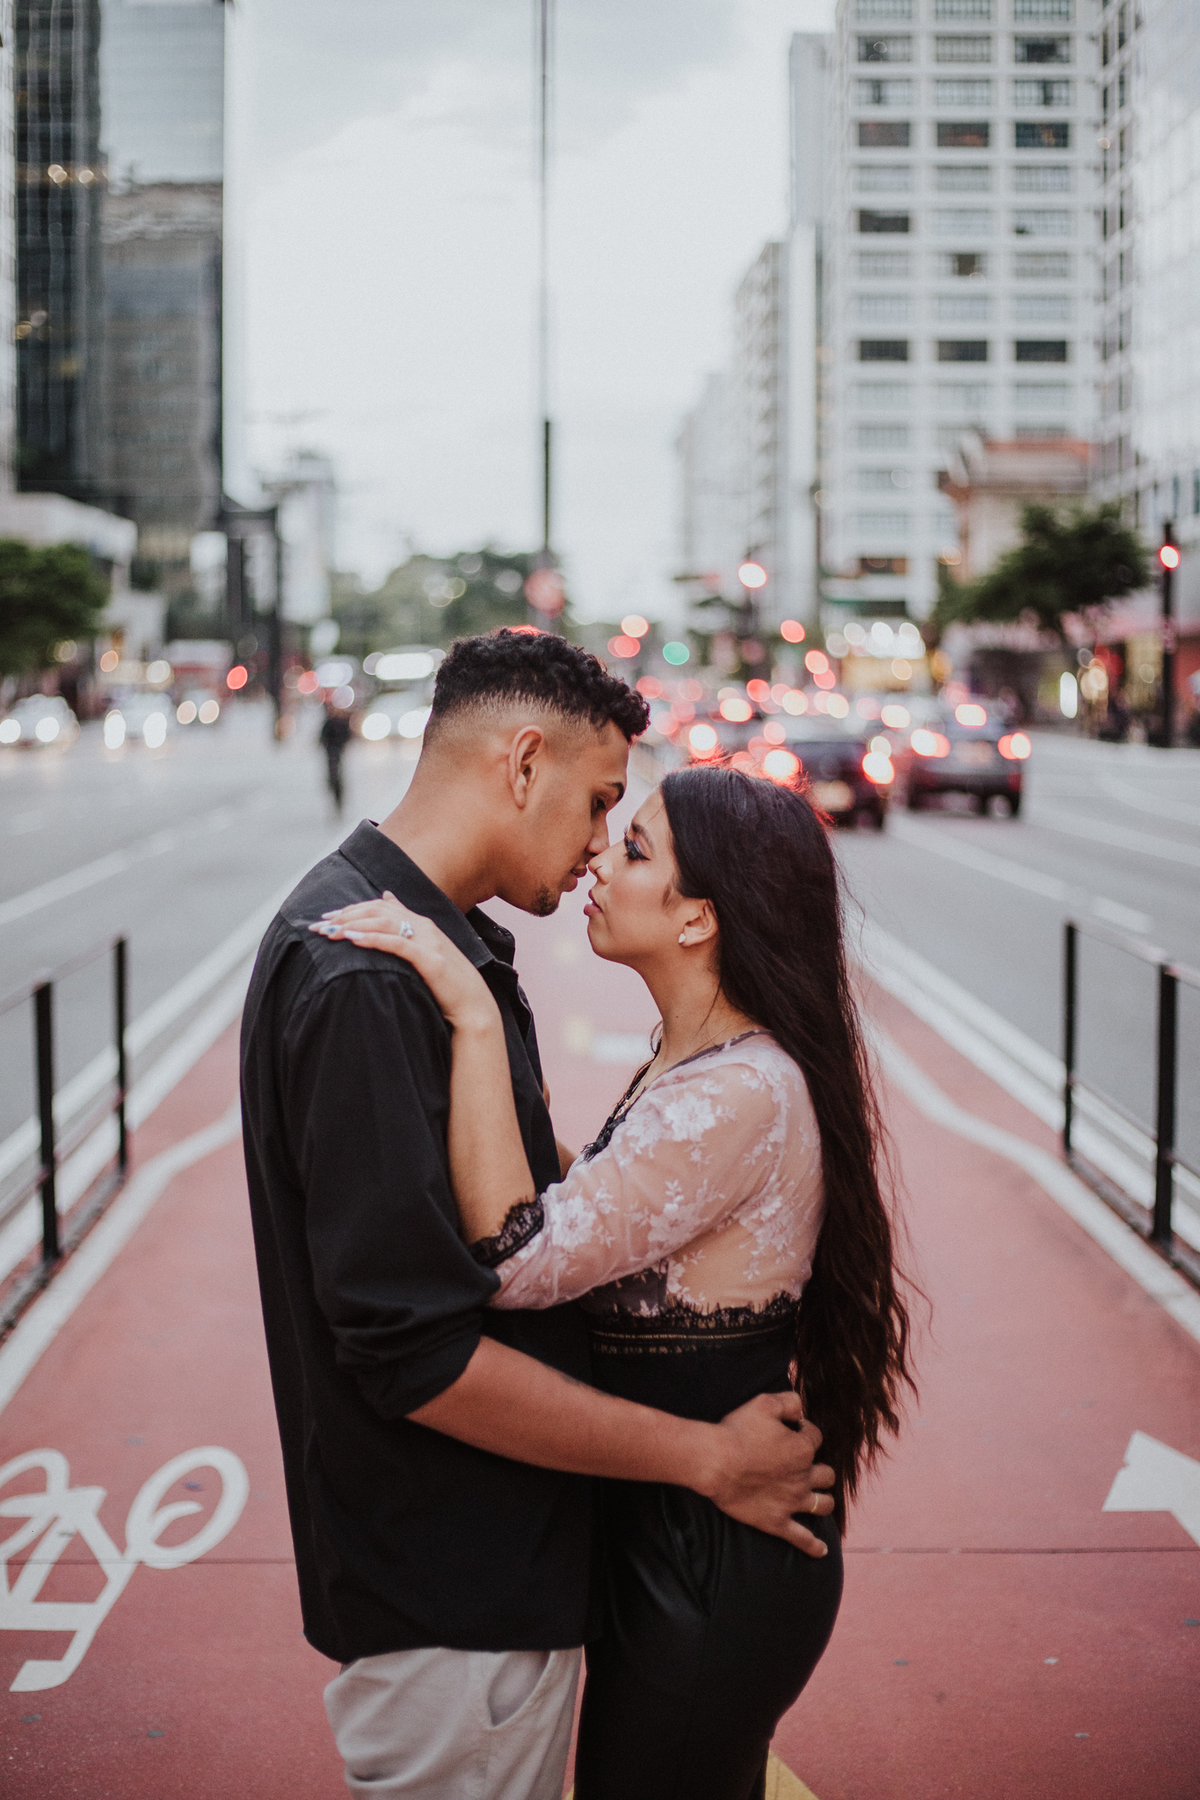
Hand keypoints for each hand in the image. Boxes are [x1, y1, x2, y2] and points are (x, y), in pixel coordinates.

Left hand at [311, 892, 497, 1031]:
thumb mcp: (426, 950)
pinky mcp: (430, 959)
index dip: (352, 909)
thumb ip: (407, 926)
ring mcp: (428, 941)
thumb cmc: (447, 983)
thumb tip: (387, 896)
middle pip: (378, 910)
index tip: (328, 917)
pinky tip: (354, 939)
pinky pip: (397, 944)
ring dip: (354, 925)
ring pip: (385, 922)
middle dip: (346, 915)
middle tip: (320, 925)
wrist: (474, 1005)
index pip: (380, 906)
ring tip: (330, 932)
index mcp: (422, 923)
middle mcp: (425, 926)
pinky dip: (374, 938)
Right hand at [699, 1393, 835, 1555]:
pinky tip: (821, 1550)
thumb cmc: (737, 1431)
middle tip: (802, 1465)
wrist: (715, 1462)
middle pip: (826, 1474)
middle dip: (819, 1468)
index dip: (804, 1432)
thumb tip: (800, 1409)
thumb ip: (789, 1402)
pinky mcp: (777, 1521)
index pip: (815, 1438)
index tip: (792, 1430)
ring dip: (823, 1499)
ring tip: (818, 1498)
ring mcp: (792, 1502)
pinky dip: (814, 1546)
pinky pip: (801, 1538)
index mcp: (802, 1449)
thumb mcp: (764, 1403)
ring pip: (823, 1504)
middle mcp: (803, 1477)